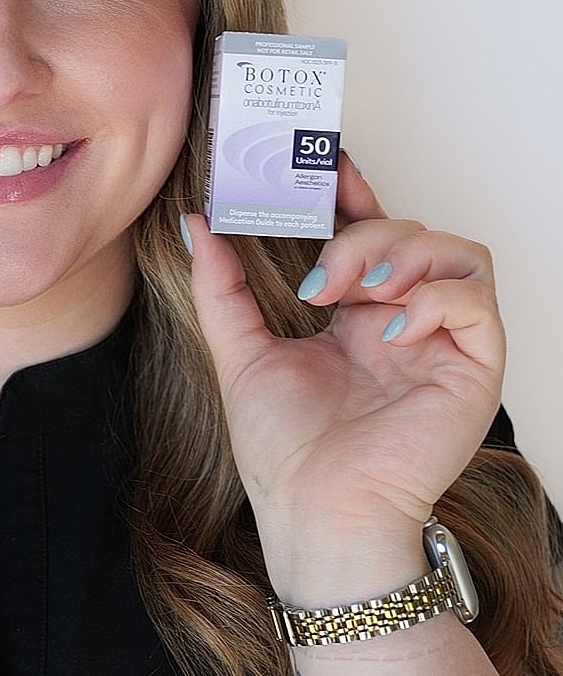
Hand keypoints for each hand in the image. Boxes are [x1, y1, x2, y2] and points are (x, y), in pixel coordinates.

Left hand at [183, 157, 504, 604]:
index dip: (355, 193)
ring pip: (457, 252)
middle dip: (365, 236)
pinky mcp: (474, 367)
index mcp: (355, 318)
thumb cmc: (284, 451)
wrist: (316, 513)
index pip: (371, 234)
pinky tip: (387, 327)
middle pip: (413, 233)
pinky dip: (435, 298)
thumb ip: (220, 288)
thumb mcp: (240, 354)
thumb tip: (197, 225)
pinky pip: (477, 300)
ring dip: (405, 254)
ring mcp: (441, 344)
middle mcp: (403, 324)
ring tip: (359, 291)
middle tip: (321, 277)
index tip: (324, 163)